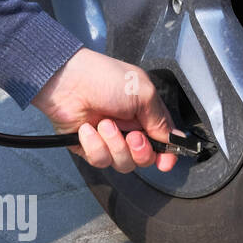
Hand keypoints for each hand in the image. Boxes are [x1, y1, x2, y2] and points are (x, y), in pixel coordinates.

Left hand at [30, 48, 177, 171]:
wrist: (68, 81)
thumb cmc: (104, 78)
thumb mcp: (143, 93)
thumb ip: (161, 120)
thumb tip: (175, 139)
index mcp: (145, 115)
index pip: (162, 143)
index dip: (166, 156)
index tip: (165, 162)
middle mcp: (128, 130)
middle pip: (143, 159)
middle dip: (139, 150)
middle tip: (132, 135)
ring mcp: (108, 140)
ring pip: (122, 163)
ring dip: (115, 144)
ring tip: (104, 124)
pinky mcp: (89, 148)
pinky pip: (100, 160)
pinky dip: (94, 145)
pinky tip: (87, 129)